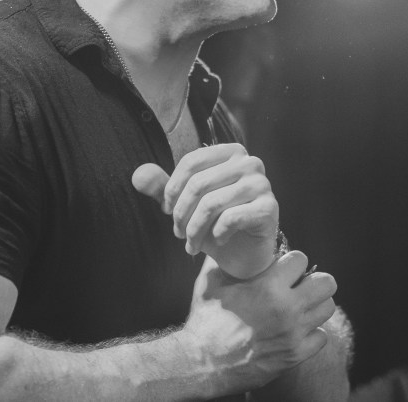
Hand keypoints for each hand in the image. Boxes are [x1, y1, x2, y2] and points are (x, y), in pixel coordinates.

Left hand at [132, 143, 278, 279]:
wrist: (243, 255)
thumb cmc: (214, 224)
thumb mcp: (185, 205)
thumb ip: (163, 188)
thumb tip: (137, 176)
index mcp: (230, 153)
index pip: (191, 161)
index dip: (172, 188)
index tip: (166, 210)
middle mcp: (250, 163)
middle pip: (200, 184)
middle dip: (181, 214)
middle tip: (177, 234)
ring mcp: (262, 184)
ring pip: (213, 203)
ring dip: (195, 230)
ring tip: (191, 245)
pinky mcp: (269, 208)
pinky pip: (231, 218)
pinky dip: (217, 234)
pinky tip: (218, 241)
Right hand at [180, 252, 337, 395]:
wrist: (202, 364)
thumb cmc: (206, 320)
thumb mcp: (211, 283)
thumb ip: (226, 259)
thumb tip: (232, 240)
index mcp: (267, 286)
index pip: (301, 259)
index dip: (291, 262)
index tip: (283, 269)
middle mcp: (286, 308)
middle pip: (327, 283)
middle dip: (314, 281)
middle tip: (300, 286)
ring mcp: (293, 333)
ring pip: (328, 308)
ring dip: (315, 305)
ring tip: (300, 307)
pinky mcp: (295, 355)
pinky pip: (322, 337)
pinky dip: (312, 333)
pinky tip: (296, 330)